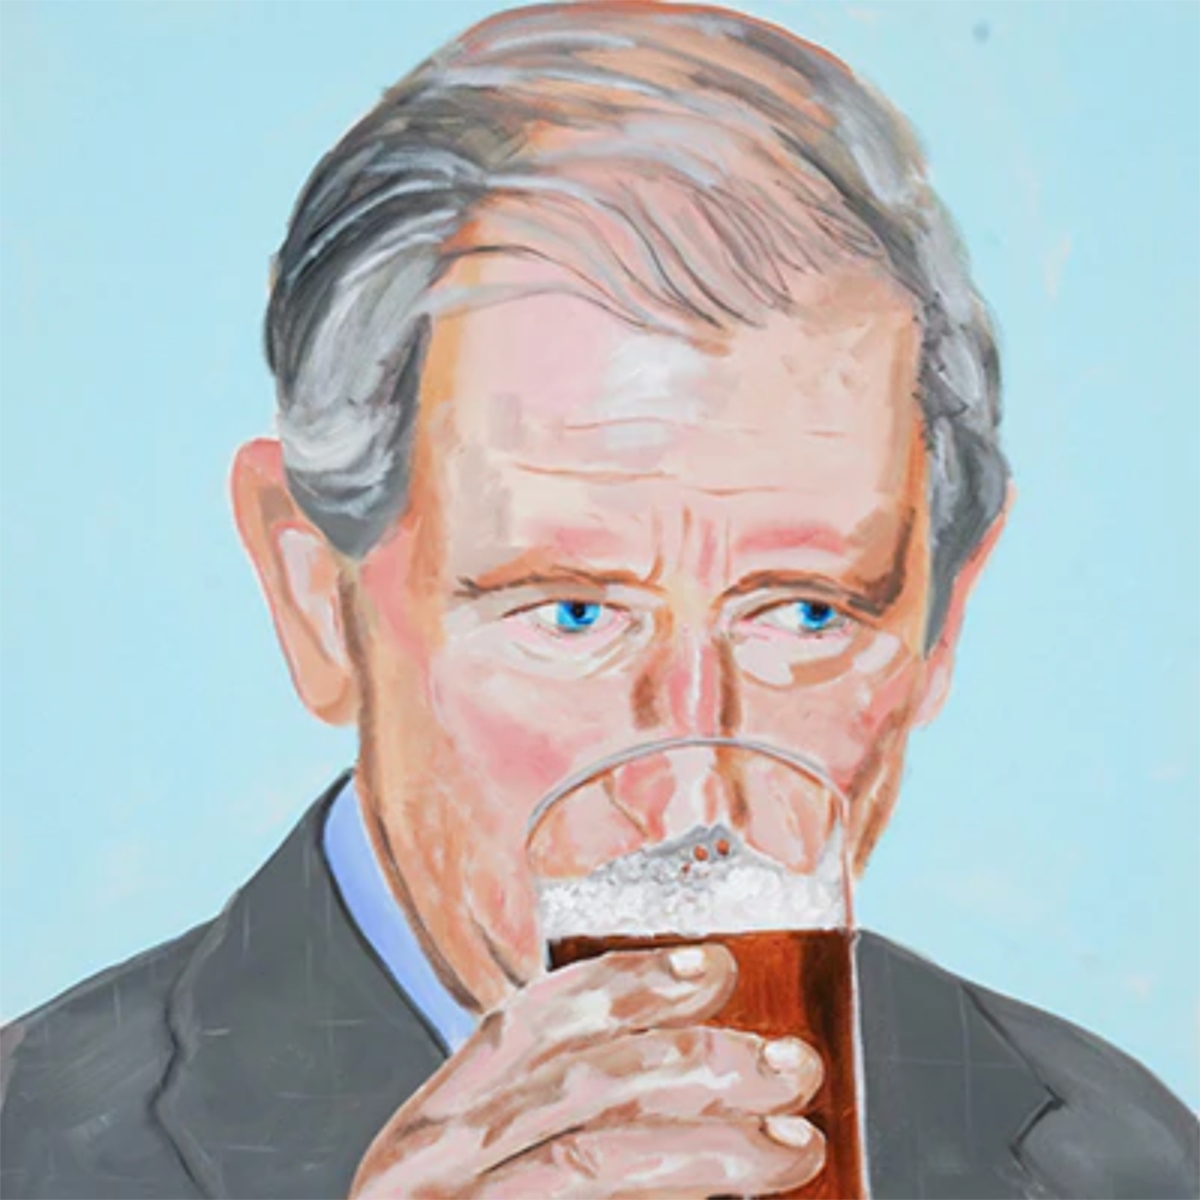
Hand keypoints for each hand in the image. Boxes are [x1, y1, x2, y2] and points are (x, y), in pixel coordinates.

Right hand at [350, 943, 825, 1197]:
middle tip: (790, 1065)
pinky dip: (677, 1196)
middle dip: (694, 1061)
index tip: (713, 969)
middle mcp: (424, 1169)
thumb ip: (578, 1122)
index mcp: (431, 1127)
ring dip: (708, 1145)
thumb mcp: (505, 1169)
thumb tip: (707, 1067)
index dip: (623, 984)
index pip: (526, 1024)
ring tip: (795, 1143)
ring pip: (586, 1159)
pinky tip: (737, 1198)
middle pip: (572, 1083)